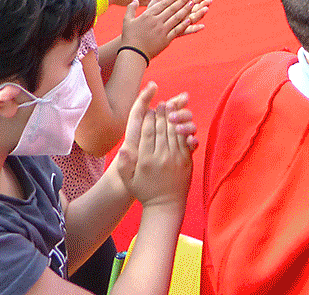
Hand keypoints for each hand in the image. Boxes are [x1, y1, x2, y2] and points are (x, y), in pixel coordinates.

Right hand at [114, 84, 195, 208]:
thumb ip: (123, 164)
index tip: (148, 109)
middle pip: (162, 129)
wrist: (165, 205)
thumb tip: (122, 148)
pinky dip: (182, 128)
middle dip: (162, 114)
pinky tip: (180, 121)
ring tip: (171, 107)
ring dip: (173, 118)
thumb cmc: (144, 191)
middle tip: (161, 104)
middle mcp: (161, 157)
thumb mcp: (128, 180)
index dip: (149, 119)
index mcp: (145, 160)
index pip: (147, 133)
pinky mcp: (186, 160)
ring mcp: (175, 158)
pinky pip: (184, 140)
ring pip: (174, 132)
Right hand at [121, 0, 203, 60]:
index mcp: (147, 15)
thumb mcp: (127, 20)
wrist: (133, 53)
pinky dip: (184, 24)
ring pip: (176, 18)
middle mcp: (156, 21)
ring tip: (192, 4)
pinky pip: (177, 30)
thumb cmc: (129, 37)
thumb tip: (135, 0)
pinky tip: (190, 19)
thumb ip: (131, 8)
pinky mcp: (166, 39)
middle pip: (171, 9)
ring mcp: (162, 30)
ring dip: (185, 10)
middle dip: (182, 1)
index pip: (162, 4)